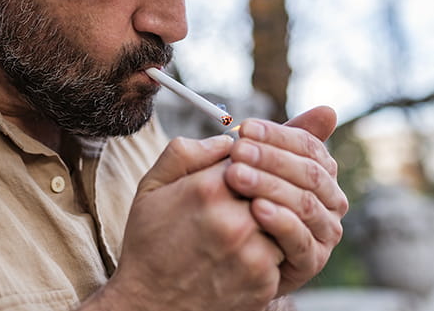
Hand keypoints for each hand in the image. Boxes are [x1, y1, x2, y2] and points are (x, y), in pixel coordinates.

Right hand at [92, 135, 284, 310]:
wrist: (149, 305)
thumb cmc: (150, 242)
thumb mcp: (152, 186)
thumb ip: (185, 152)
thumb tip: (226, 139)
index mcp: (208, 189)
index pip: (251, 155)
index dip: (245, 162)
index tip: (237, 171)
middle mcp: (234, 220)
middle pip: (272, 185)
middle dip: (261, 188)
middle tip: (243, 198)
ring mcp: (252, 253)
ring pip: (284, 217)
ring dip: (272, 217)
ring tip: (244, 225)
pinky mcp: (263, 281)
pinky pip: (284, 250)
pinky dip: (271, 248)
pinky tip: (245, 252)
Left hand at [223, 106, 348, 295]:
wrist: (230, 255)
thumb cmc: (244, 201)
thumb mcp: (258, 167)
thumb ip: (284, 140)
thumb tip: (328, 111)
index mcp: (322, 172)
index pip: (308, 145)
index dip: (276, 135)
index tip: (244, 128)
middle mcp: (331, 201)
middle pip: (308, 172)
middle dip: (270, 159)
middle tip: (237, 150)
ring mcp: (325, 232)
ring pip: (304, 203)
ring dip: (270, 186)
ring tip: (237, 176)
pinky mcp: (312, 260)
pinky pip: (299, 238)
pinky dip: (279, 221)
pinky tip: (255, 209)